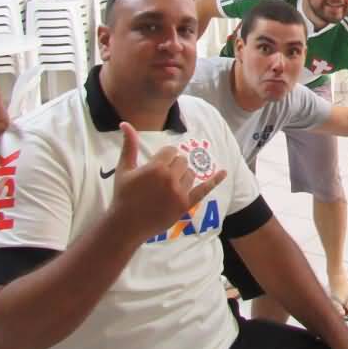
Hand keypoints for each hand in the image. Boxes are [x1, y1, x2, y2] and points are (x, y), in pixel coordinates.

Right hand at [109, 122, 226, 241]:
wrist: (126, 225)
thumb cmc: (123, 195)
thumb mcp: (124, 169)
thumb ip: (129, 145)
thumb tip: (125, 123)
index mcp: (156, 168)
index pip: (171, 151)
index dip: (164, 157)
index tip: (156, 165)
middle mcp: (170, 178)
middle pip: (182, 161)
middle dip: (173, 166)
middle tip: (161, 177)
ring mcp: (180, 192)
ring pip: (190, 173)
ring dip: (182, 176)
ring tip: (167, 186)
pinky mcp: (185, 205)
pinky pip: (204, 190)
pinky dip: (214, 181)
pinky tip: (224, 172)